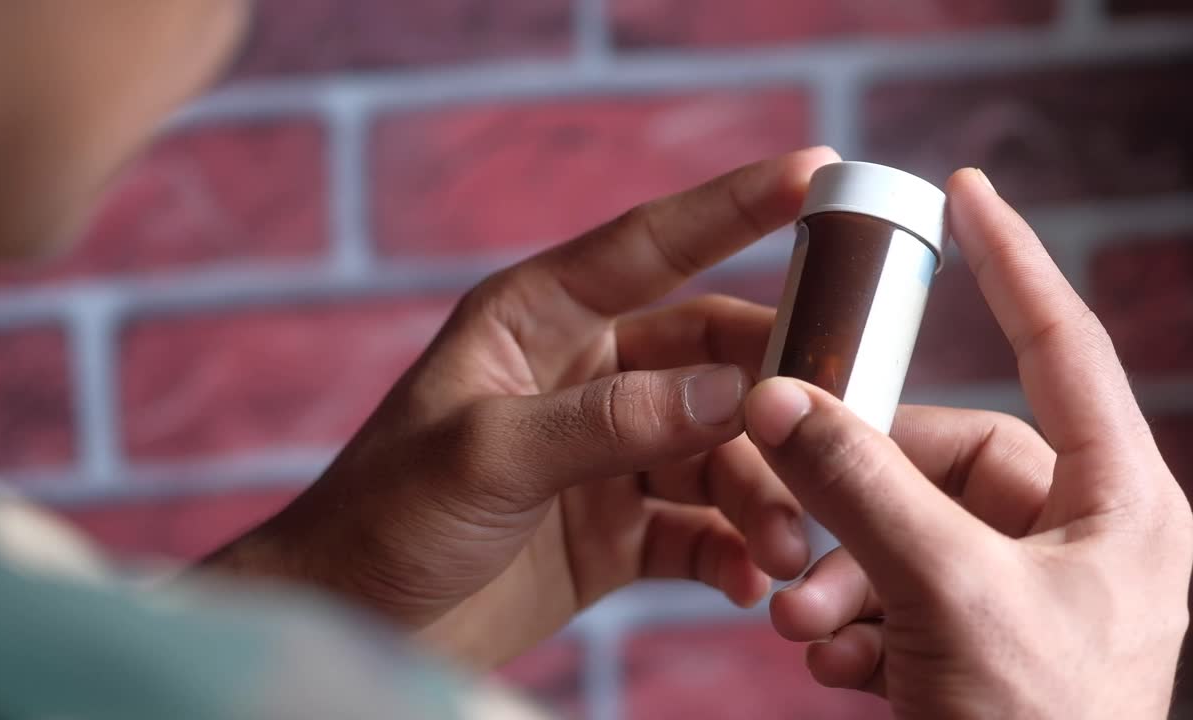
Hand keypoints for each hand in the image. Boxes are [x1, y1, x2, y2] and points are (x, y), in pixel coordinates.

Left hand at [208, 147, 840, 666]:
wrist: (356, 626)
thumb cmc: (384, 519)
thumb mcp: (487, 455)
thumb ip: (607, 420)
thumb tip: (729, 394)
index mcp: (537, 322)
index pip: (649, 247)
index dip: (734, 207)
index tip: (817, 173)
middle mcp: (582, 376)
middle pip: (710, 357)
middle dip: (773, 392)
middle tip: (837, 426)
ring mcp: (605, 455)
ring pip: (716, 451)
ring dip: (761, 492)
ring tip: (787, 543)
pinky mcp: (617, 530)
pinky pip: (698, 527)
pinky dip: (731, 550)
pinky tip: (748, 578)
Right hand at [745, 169, 1192, 718]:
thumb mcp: (949, 595)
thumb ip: (861, 488)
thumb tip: (778, 399)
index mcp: (1115, 504)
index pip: (1063, 348)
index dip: (1015, 263)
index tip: (968, 194)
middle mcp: (1070, 535)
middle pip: (937, 461)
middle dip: (854, 506)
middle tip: (796, 544)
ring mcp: (1016, 590)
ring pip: (899, 532)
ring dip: (839, 576)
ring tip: (806, 628)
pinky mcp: (968, 638)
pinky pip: (891, 592)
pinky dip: (853, 622)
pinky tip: (837, 665)